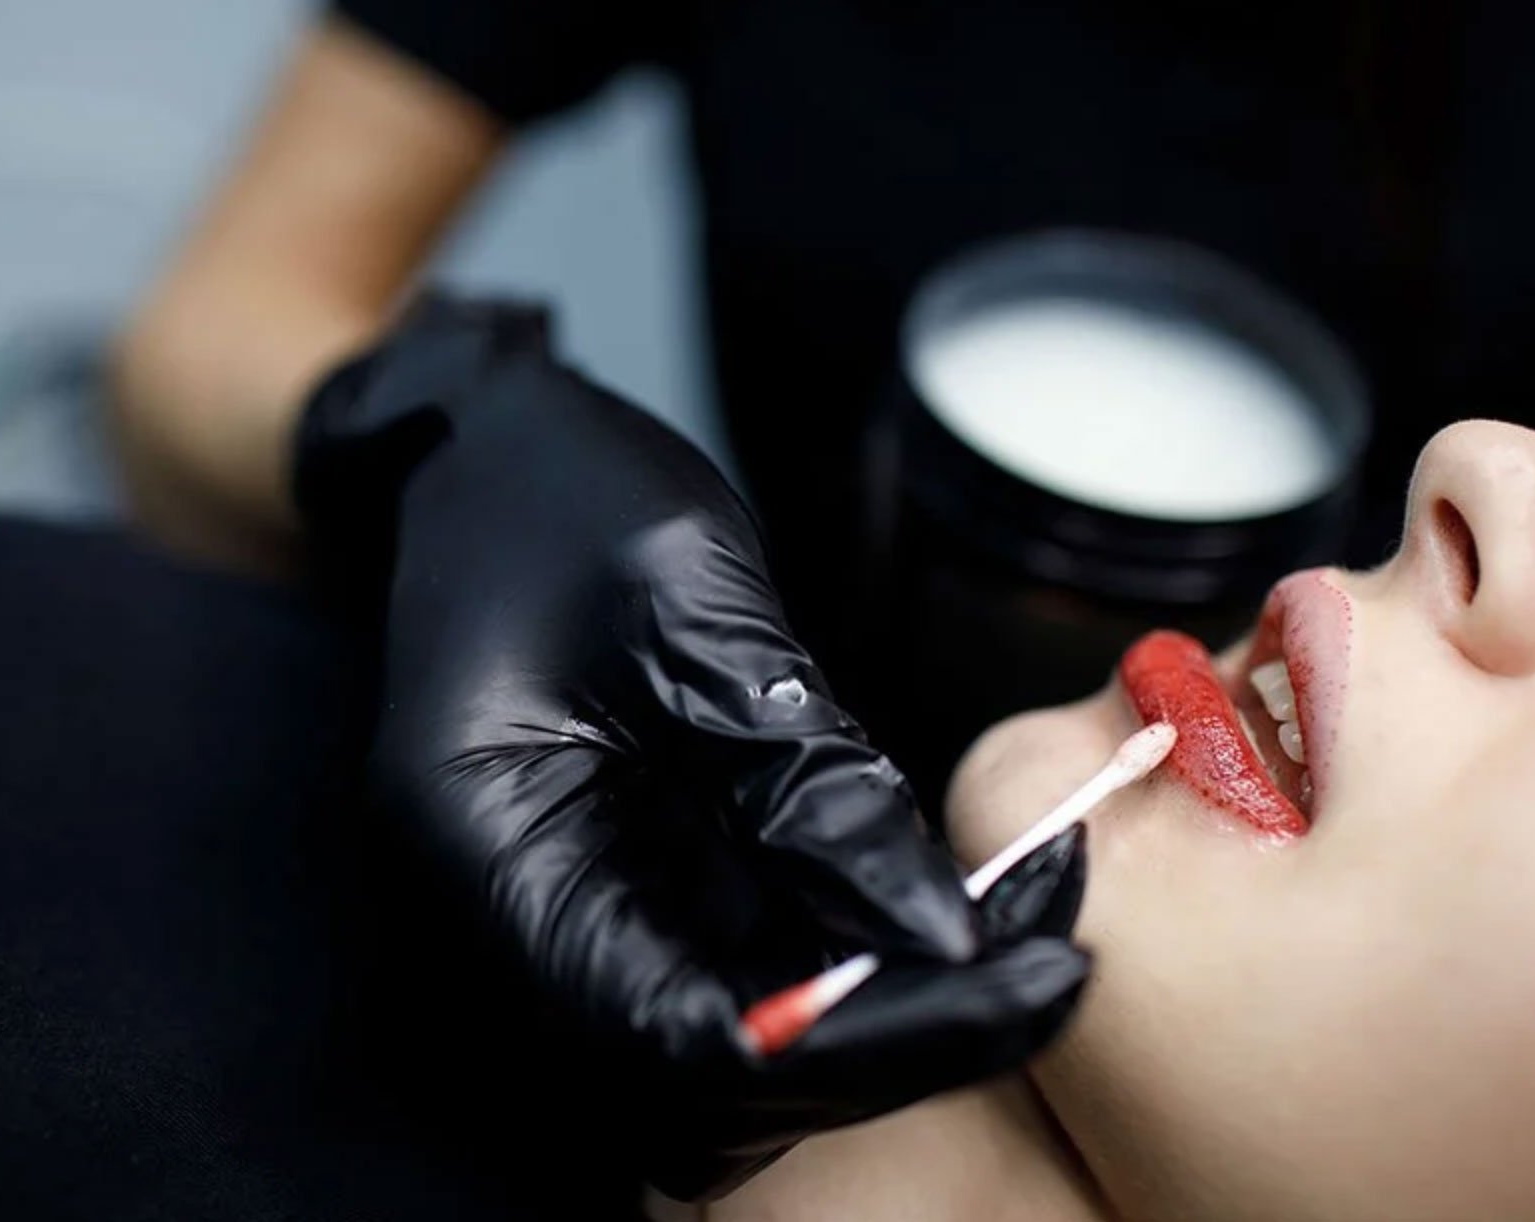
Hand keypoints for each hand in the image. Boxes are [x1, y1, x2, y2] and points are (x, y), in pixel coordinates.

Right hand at [295, 293, 1088, 1198]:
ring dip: (887, 1010)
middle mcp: (513, 929)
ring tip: (1027, 918)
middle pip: (711, 1078)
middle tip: (1050, 957)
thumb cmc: (555, 494)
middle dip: (893, 1037)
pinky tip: (956, 896)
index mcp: (485, 860)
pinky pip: (749, 978)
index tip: (1016, 981)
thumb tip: (944, 930)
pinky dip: (857, 955)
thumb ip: (806, 770)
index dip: (853, 1041)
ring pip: (741, 1050)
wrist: (486, 456)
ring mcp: (571, 922)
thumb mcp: (688, 599)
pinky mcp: (629, 898)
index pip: (673, 1038)